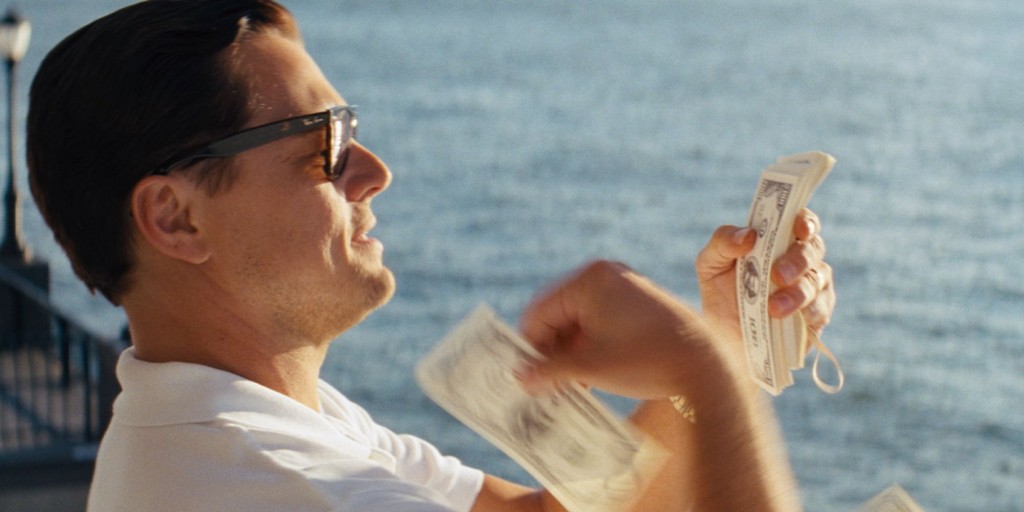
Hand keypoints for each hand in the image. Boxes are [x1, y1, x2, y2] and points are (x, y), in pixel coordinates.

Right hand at [517, 260, 721, 399]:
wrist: (706, 365)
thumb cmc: (646, 360)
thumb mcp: (590, 368)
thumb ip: (548, 370)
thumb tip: (521, 377)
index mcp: (589, 279)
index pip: (540, 312)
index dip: (531, 347)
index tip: (530, 378)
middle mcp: (606, 275)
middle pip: (560, 316)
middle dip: (554, 351)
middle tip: (550, 385)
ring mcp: (625, 288)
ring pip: (581, 322)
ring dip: (573, 354)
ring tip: (574, 386)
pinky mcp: (640, 304)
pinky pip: (602, 323)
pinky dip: (593, 347)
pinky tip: (594, 377)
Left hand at [696, 208, 835, 340]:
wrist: (722, 337)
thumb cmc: (720, 292)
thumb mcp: (710, 264)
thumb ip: (723, 242)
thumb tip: (748, 234)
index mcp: (780, 240)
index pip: (802, 221)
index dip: (806, 221)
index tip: (800, 229)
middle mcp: (802, 260)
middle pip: (812, 250)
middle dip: (797, 261)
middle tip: (778, 275)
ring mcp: (813, 288)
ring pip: (817, 281)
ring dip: (797, 293)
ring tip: (773, 308)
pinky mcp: (816, 317)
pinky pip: (820, 310)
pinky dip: (806, 313)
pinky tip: (786, 318)